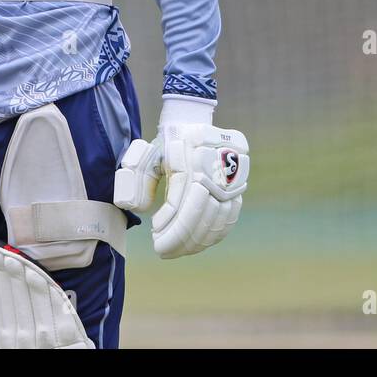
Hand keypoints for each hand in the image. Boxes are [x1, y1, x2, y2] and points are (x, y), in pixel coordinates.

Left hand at [114, 96, 248, 258]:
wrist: (200, 126)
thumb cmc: (172, 142)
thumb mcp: (153, 153)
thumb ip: (141, 177)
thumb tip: (139, 208)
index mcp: (194, 163)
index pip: (183, 205)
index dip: (169, 226)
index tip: (154, 234)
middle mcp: (217, 175)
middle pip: (200, 219)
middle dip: (180, 240)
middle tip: (162, 250)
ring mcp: (231, 184)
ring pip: (216, 223)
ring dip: (195, 242)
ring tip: (176, 249)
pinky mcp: (237, 191)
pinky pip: (228, 220)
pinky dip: (212, 235)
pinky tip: (197, 243)